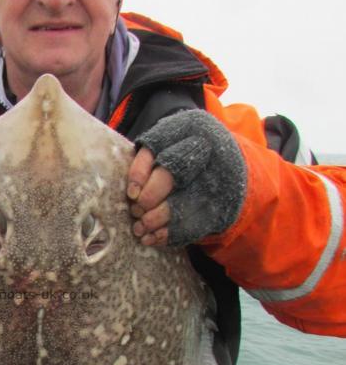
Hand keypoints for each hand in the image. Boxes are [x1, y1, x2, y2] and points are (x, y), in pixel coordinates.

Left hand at [126, 110, 246, 246]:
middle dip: (149, 198)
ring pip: (181, 203)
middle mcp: (208, 148)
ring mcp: (220, 176)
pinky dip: (169, 234)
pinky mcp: (225, 203)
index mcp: (191, 126)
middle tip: (136, 211)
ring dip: (155, 220)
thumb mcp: (171, 144)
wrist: (232, 164)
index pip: (158, 148)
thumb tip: (131, 194)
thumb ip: (150, 159)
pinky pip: (193, 224)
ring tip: (141, 228)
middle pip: (170, 175)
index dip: (139, 174)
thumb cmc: (186, 154)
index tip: (131, 194)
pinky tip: (154, 238)